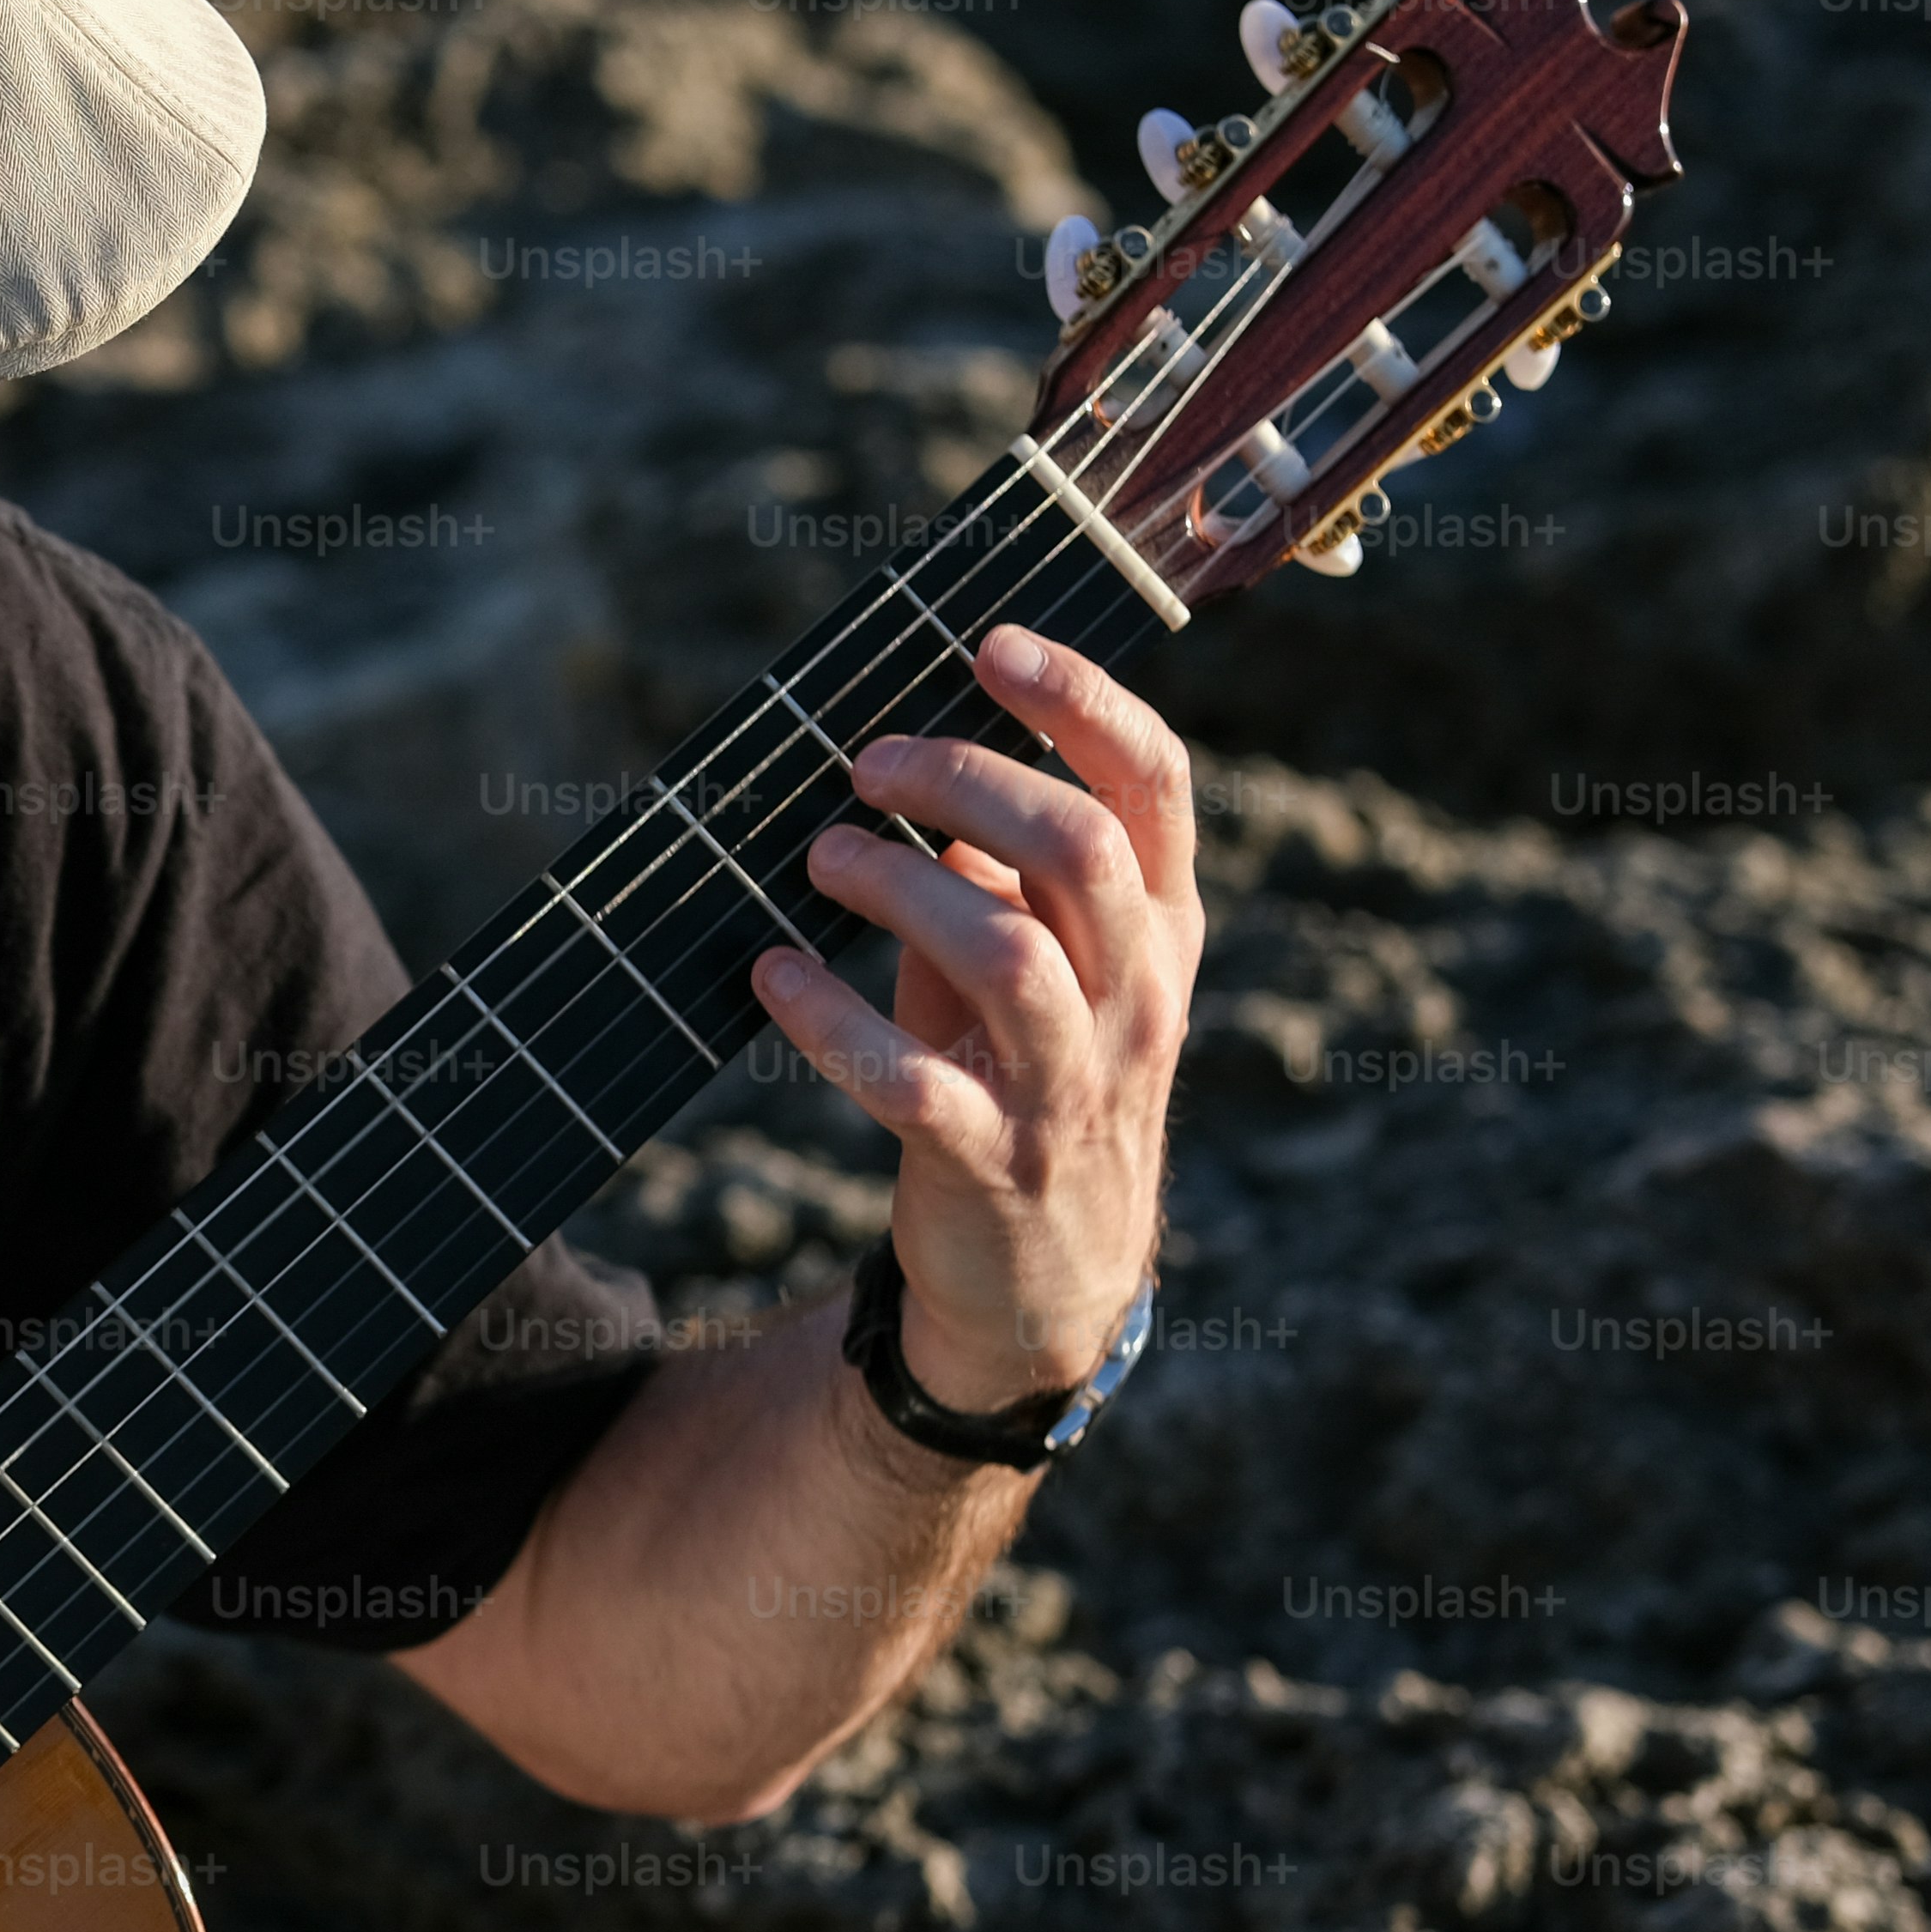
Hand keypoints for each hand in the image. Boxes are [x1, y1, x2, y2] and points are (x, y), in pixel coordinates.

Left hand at [746, 625, 1196, 1412]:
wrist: (1046, 1285)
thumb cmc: (1025, 1084)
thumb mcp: (1038, 971)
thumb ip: (1002, 874)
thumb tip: (917, 754)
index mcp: (1160, 931)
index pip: (1154, 785)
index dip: (1080, 700)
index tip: (987, 646)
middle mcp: (1137, 999)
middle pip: (1081, 850)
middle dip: (966, 782)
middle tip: (865, 764)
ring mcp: (1072, 1085)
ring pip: (1007, 954)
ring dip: (899, 886)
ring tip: (820, 856)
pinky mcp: (992, 1160)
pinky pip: (910, 1078)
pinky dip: (830, 1018)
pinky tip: (770, 974)